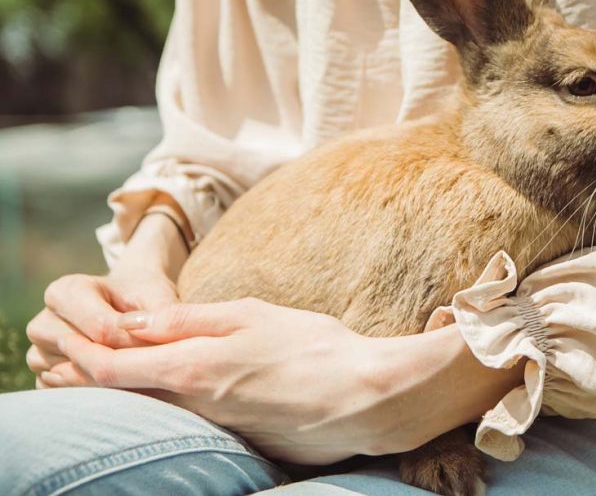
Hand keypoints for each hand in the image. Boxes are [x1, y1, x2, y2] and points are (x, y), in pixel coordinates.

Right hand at [26, 213, 185, 386]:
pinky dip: (96, 397)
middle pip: (84, 356)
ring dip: (110, 383)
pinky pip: (69, 397)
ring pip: (74, 381)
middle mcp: (42, 324)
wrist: (129, 302)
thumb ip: (164, 315)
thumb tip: (168, 339)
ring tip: (140, 375)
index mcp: (64, 292)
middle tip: (156, 366)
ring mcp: (39, 353)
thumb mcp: (157, 294)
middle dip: (124, 364)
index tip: (166, 348)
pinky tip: (123, 388)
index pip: (101, 329)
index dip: (138, 344)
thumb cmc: (143, 295)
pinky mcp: (44, 379)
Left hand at [44, 299, 525, 463]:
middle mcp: (194, 408)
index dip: (80, 351)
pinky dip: (158, 405)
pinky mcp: (238, 442)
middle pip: (119, 397)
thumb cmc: (314, 347)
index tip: (66, 334)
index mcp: (193, 370)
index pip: (110, 368)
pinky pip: (182, 422)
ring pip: (148, 411)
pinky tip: (166, 391)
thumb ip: (187, 320)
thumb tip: (132, 321)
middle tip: (68, 352)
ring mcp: (215, 430)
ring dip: (119, 390)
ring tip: (104, 367)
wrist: (367, 397)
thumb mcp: (249, 315)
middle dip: (85, 374)